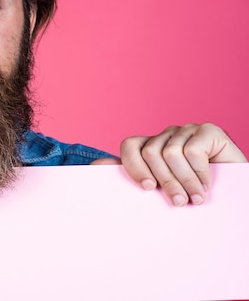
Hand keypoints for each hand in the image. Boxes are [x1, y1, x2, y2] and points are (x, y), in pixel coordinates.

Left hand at [120, 123, 246, 205]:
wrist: (235, 202)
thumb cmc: (192, 198)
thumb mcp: (160, 191)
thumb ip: (133, 178)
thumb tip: (98, 166)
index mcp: (152, 147)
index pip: (129, 145)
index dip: (134, 166)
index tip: (149, 188)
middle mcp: (168, 136)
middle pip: (150, 152)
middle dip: (165, 181)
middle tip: (179, 202)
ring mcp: (188, 131)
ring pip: (171, 153)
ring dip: (185, 182)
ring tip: (196, 198)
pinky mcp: (208, 130)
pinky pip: (193, 149)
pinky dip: (200, 172)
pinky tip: (208, 185)